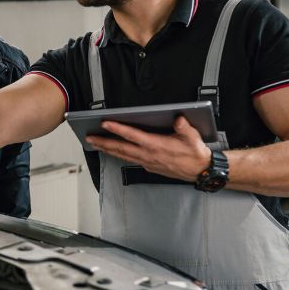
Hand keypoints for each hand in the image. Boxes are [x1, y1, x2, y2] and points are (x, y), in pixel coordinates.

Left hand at [86, 116, 211, 180]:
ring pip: (122, 155)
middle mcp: (148, 155)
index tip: (105, 123)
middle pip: (121, 148)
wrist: (199, 171)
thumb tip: (178, 118)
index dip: (117, 129)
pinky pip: (129, 160)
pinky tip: (111, 151)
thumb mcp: (192, 137)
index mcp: (156, 145)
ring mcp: (147, 162)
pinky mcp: (148, 166)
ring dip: (107, 149)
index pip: (132, 136)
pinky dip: (118, 155)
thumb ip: (183, 127)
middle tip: (89, 137)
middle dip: (103, 142)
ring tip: (94, 143)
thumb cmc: (194, 152)